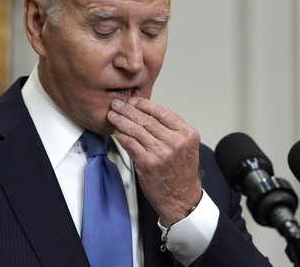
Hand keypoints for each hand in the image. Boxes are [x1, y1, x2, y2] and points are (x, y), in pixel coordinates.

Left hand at [107, 97, 202, 224]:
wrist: (182, 199)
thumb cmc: (181, 173)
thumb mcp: (185, 147)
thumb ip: (170, 130)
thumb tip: (146, 111)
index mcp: (187, 134)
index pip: (162, 112)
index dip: (144, 104)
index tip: (133, 100)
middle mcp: (176, 142)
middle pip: (147, 119)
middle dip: (128, 109)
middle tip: (117, 104)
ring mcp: (161, 153)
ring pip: (136, 129)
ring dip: (121, 120)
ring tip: (112, 115)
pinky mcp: (147, 163)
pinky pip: (130, 144)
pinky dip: (121, 136)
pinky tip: (116, 132)